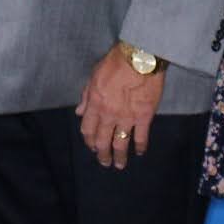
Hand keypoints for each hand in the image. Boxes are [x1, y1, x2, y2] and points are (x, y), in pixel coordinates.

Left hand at [75, 44, 165, 169]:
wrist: (139, 58)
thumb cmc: (115, 62)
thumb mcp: (94, 75)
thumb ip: (86, 96)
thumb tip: (79, 112)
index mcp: (95, 104)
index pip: (87, 129)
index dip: (89, 141)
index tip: (92, 147)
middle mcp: (109, 115)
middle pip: (102, 140)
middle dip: (102, 154)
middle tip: (104, 162)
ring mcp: (127, 118)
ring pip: (120, 144)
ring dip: (119, 157)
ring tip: (119, 165)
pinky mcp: (144, 117)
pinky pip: (141, 137)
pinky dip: (140, 147)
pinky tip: (139, 152)